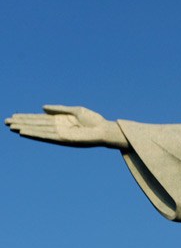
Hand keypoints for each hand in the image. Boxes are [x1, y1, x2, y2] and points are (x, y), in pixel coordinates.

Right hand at [5, 105, 128, 148]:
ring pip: (38, 131)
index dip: (26, 117)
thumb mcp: (75, 111)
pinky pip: (47, 136)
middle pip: (36, 125)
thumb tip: (42, 108)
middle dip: (22, 123)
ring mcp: (60, 134)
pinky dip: (35, 134)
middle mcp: (58, 128)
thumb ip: (59, 109)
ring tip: (11, 127)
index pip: (39, 119)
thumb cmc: (94, 120)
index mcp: (60, 120)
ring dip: (25, 129)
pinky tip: (25, 132)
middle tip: (6, 122)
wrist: (104, 129)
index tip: (13, 116)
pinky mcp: (64, 139)